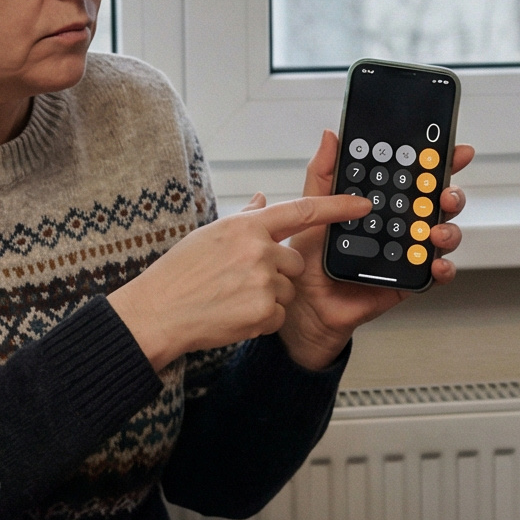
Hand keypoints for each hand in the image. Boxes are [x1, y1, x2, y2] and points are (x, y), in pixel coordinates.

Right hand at [111, 190, 371, 370]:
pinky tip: (233, 314)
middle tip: (241, 278)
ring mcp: (262, 283)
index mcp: (247, 226)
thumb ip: (244, 218)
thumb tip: (263, 201)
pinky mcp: (263, 313)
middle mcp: (258, 251)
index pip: (303, 210)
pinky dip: (261, 318)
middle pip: (295, 261)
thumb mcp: (210, 234)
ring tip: (231, 297)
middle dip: (277, 271)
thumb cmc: (179, 273)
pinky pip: (278, 314)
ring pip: (287, 290)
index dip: (338, 206)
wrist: (158, 313)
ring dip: (268, 296)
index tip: (362, 205)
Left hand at [279, 130, 475, 369]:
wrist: (305, 304)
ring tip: (437, 231)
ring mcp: (407, 251)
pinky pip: (434, 273)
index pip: (413, 176)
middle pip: (436, 202)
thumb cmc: (309, 258)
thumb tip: (331, 136)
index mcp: (379, 202)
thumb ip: (322, 173)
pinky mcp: (408, 280)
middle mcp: (398, 224)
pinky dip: (443, 268)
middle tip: (446, 192)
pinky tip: (436, 263)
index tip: (450, 149)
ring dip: (449, 229)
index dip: (436, 161)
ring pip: (442, 234)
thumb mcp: (311, 209)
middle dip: (450, 192)